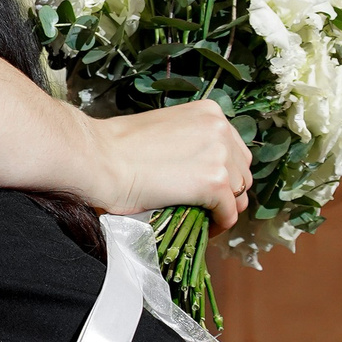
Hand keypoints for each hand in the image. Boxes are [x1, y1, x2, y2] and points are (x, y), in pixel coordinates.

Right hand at [96, 101, 250, 229]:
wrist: (98, 158)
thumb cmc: (116, 146)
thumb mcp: (164, 131)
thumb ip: (189, 143)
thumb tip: (197, 169)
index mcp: (209, 112)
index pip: (235, 148)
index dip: (225, 172)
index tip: (209, 189)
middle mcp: (220, 128)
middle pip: (242, 171)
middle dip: (228, 192)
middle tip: (206, 207)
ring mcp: (219, 155)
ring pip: (240, 193)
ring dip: (224, 209)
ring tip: (204, 220)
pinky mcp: (214, 183)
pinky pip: (229, 213)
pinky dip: (219, 225)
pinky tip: (204, 228)